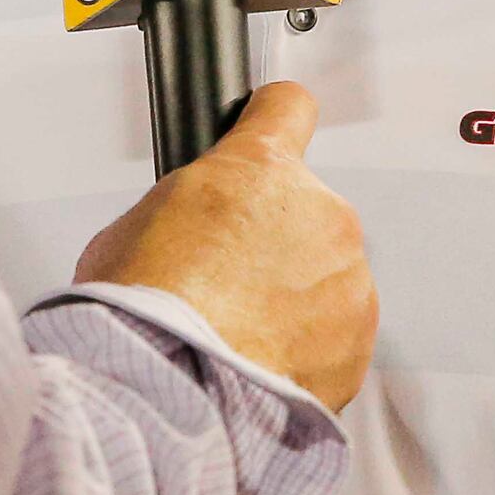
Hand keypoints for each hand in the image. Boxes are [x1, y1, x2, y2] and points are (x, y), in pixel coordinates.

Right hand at [74, 82, 376, 411]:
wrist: (170, 387)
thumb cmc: (145, 309)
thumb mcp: (137, 227)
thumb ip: (189, 212)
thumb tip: (192, 231)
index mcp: (261, 168)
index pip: (288, 107)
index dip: (273, 120)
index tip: (270, 131)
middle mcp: (320, 213)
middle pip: (304, 211)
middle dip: (272, 241)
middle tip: (222, 283)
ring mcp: (348, 278)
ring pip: (325, 276)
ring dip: (293, 298)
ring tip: (236, 334)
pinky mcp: (358, 340)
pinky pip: (337, 335)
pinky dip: (307, 349)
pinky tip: (258, 365)